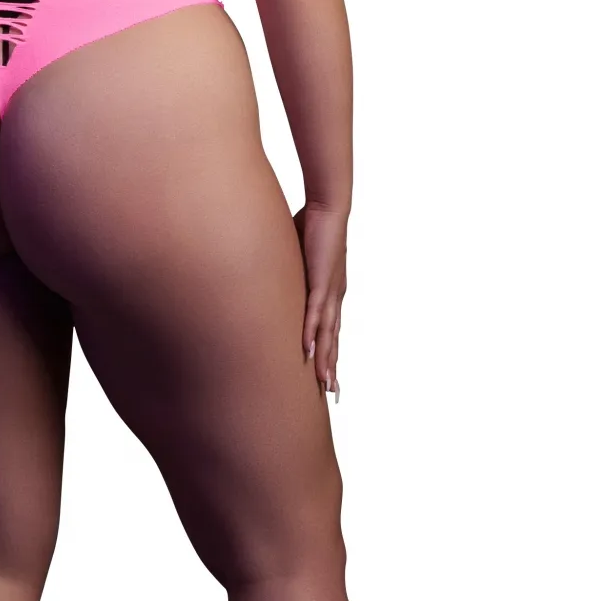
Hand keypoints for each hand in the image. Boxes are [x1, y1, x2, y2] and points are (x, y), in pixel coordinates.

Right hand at [292, 200, 347, 401]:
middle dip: (332, 367)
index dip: (329, 353)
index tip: (328, 376)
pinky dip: (313, 332)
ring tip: (324, 383)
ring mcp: (329, 291)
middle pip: (333, 339)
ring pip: (327, 333)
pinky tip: (309, 351)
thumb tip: (267, 274)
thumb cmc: (312, 225)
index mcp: (329, 292)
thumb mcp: (296, 256)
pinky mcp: (321, 280)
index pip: (330, 330)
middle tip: (332, 393)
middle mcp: (333, 296)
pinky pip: (315, 312)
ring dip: (326, 359)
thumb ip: (287, 271)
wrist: (328, 207)